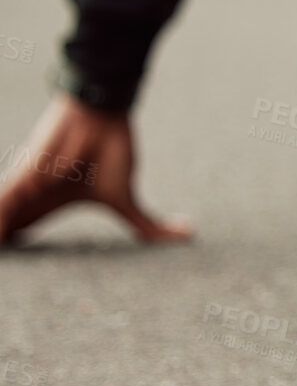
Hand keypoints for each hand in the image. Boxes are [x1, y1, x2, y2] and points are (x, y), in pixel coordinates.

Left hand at [0, 93, 192, 244]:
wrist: (102, 118)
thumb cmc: (111, 152)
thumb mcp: (125, 200)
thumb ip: (147, 225)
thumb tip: (188, 232)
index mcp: (51, 202)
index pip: (25, 227)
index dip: (13, 245)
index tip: (10, 267)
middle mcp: (31, 197)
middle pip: (10, 226)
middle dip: (4, 240)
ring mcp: (21, 189)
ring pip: (4, 221)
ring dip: (0, 239)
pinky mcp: (19, 181)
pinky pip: (2, 209)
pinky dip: (0, 227)